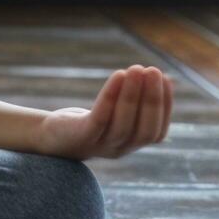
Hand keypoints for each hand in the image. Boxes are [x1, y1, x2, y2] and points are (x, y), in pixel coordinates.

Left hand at [35, 64, 172, 159]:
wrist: (52, 136)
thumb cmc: (89, 121)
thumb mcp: (116, 114)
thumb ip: (136, 103)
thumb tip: (162, 77)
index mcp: (131, 145)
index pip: (156, 132)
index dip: (164, 107)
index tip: (166, 80)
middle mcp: (119, 149)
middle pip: (142, 130)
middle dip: (152, 100)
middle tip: (154, 71)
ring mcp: (100, 145)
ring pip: (122, 124)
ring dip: (132, 95)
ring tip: (136, 69)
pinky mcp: (81, 136)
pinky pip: (100, 118)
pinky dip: (110, 97)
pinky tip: (118, 75)